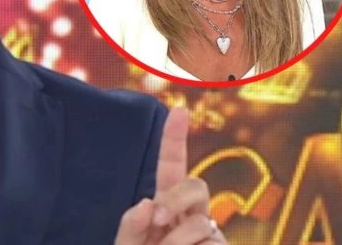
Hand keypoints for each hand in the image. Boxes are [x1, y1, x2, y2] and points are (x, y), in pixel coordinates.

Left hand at [115, 108, 226, 244]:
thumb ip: (130, 227)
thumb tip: (148, 201)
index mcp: (162, 208)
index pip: (171, 168)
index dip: (174, 139)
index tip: (178, 109)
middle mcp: (190, 217)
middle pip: (195, 184)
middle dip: (177, 197)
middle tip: (158, 219)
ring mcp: (209, 235)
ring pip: (203, 221)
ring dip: (178, 241)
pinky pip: (212, 242)